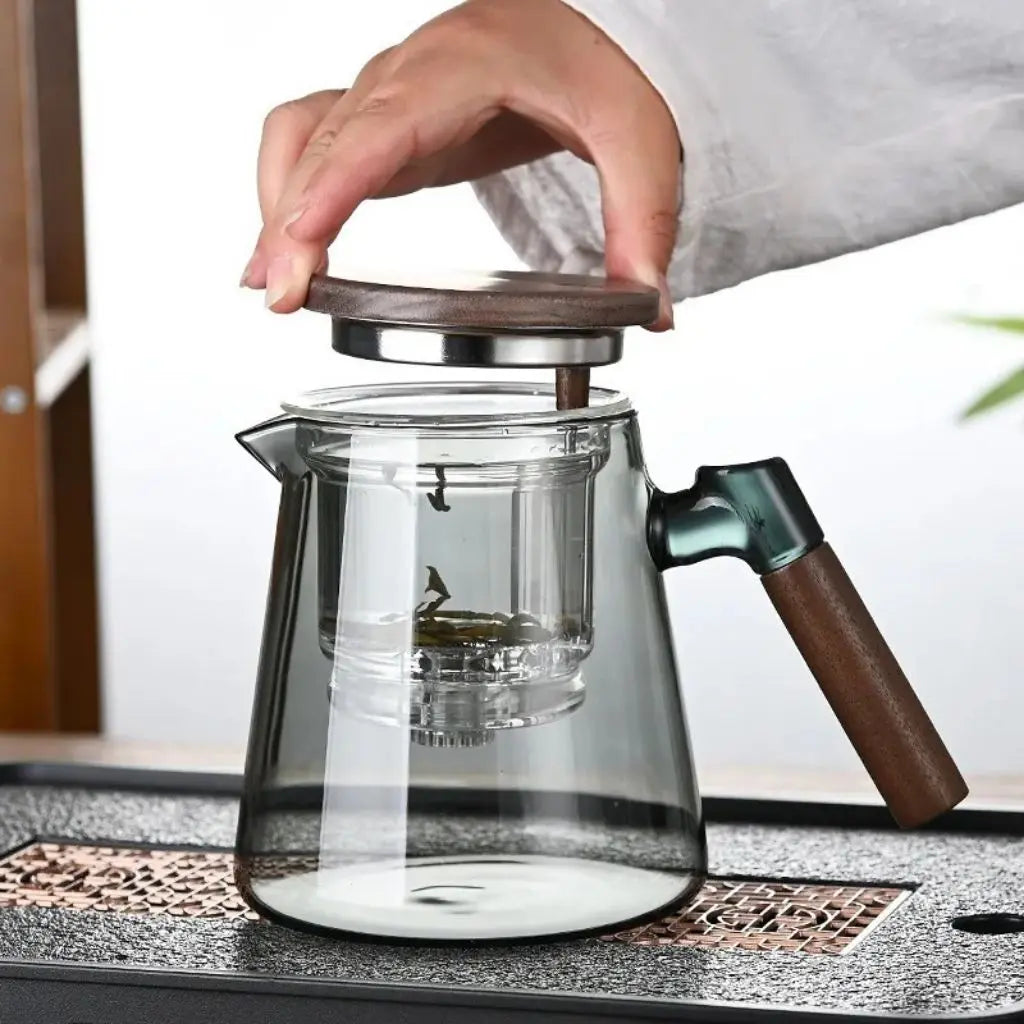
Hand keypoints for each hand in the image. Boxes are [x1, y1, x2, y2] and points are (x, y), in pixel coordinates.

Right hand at [242, 0, 680, 328]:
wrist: (590, 27)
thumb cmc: (606, 67)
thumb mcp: (642, 141)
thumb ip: (644, 223)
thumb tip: (648, 306)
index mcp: (467, 66)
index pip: (381, 126)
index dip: (331, 186)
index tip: (298, 246)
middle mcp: (412, 74)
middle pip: (325, 139)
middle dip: (291, 219)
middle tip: (282, 297)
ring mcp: (392, 96)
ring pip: (304, 138)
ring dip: (277, 207)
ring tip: (273, 284)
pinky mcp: (389, 123)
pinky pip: (315, 144)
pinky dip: (289, 195)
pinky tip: (286, 249)